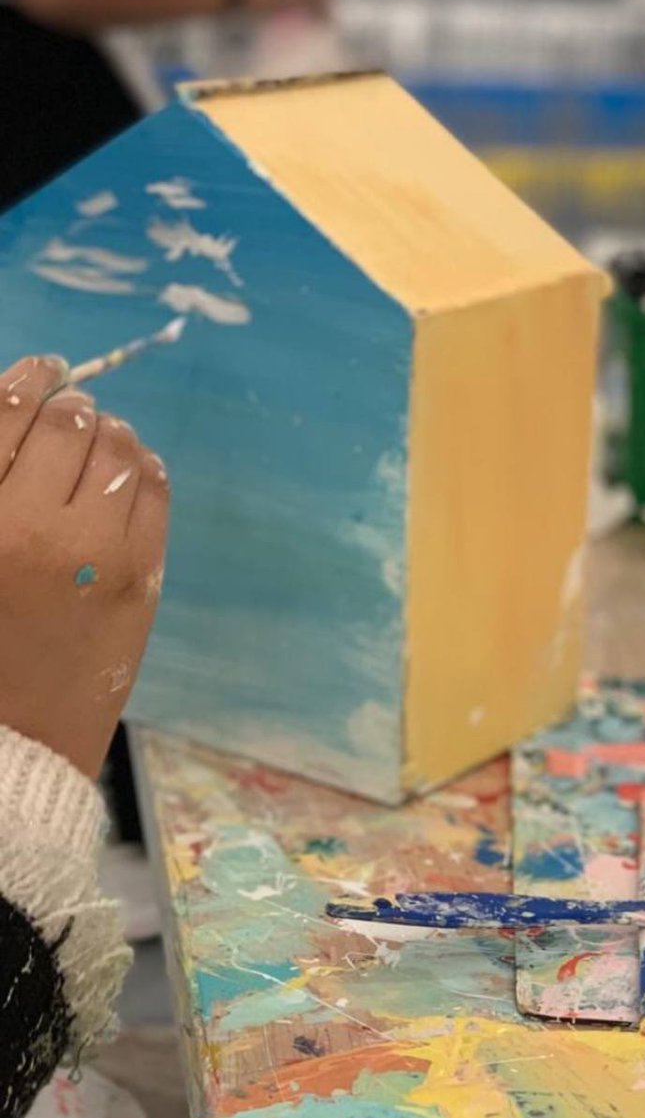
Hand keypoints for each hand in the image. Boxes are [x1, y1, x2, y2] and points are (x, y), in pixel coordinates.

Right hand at [0, 357, 169, 778]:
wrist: (6, 747)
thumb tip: (16, 406)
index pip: (4, 410)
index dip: (26, 379)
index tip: (39, 370)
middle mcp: (29, 523)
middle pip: (69, 422)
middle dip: (70, 406)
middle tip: (69, 413)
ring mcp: (94, 553)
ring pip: (121, 449)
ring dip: (111, 433)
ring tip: (100, 442)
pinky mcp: (139, 580)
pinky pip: (156, 493)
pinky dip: (146, 469)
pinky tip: (133, 473)